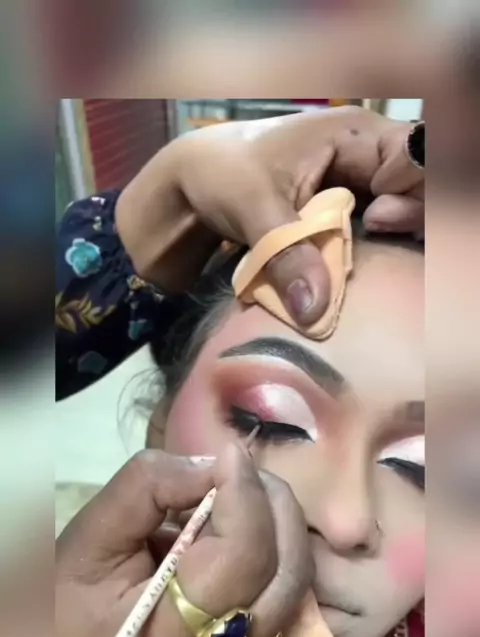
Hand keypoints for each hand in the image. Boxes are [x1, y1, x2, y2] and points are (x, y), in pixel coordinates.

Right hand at [56, 445, 323, 636]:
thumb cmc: (62, 605)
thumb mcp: (89, 536)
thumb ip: (148, 489)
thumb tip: (216, 467)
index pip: (242, 560)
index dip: (246, 496)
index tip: (230, 453)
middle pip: (286, 576)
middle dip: (274, 507)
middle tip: (241, 469)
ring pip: (297, 591)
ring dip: (280, 530)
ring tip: (243, 496)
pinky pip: (285, 605)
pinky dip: (275, 558)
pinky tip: (244, 534)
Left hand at [116, 106, 423, 325]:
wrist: (183, 191)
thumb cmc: (218, 175)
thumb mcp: (255, 210)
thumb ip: (289, 255)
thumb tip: (315, 311)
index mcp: (352, 134)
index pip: (414, 158)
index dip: (409, 192)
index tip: (378, 218)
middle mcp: (362, 158)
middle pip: (412, 191)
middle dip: (405, 220)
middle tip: (374, 234)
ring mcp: (353, 189)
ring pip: (394, 218)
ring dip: (384, 243)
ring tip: (357, 255)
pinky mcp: (339, 218)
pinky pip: (368, 238)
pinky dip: (361, 257)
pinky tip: (345, 270)